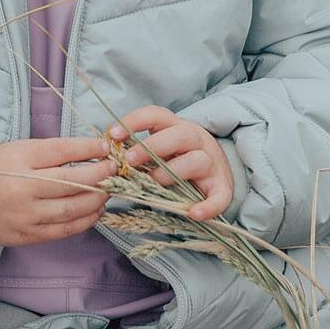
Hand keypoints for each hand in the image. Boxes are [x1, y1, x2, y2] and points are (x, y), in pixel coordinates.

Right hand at [0, 136, 117, 246]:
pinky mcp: (25, 236)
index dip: (88, 149)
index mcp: (19, 160)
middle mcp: (22, 189)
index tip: (106, 147)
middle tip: (115, 170)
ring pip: (71, 210)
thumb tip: (92, 151)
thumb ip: (52, 152)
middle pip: (71, 182)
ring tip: (108, 191)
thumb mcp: (18, 150)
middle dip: (99, 176)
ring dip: (96, 200)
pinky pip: (62, 231)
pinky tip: (95, 212)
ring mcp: (23, 216)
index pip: (61, 151)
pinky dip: (84, 221)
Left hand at [111, 105, 234, 220]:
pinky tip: (193, 213)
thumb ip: (138, 151)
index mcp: (177, 127)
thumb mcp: (161, 149)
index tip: (113, 134)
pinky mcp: (222, 187)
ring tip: (153, 184)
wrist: (218, 171)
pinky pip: (219, 196)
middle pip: (179, 135)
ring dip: (171, 173)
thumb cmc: (179, 160)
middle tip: (129, 161)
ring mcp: (212, 164)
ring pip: (197, 160)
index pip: (156, 115)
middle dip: (151, 147)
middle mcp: (197, 141)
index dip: (135, 121)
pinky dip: (208, 206)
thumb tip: (106, 156)